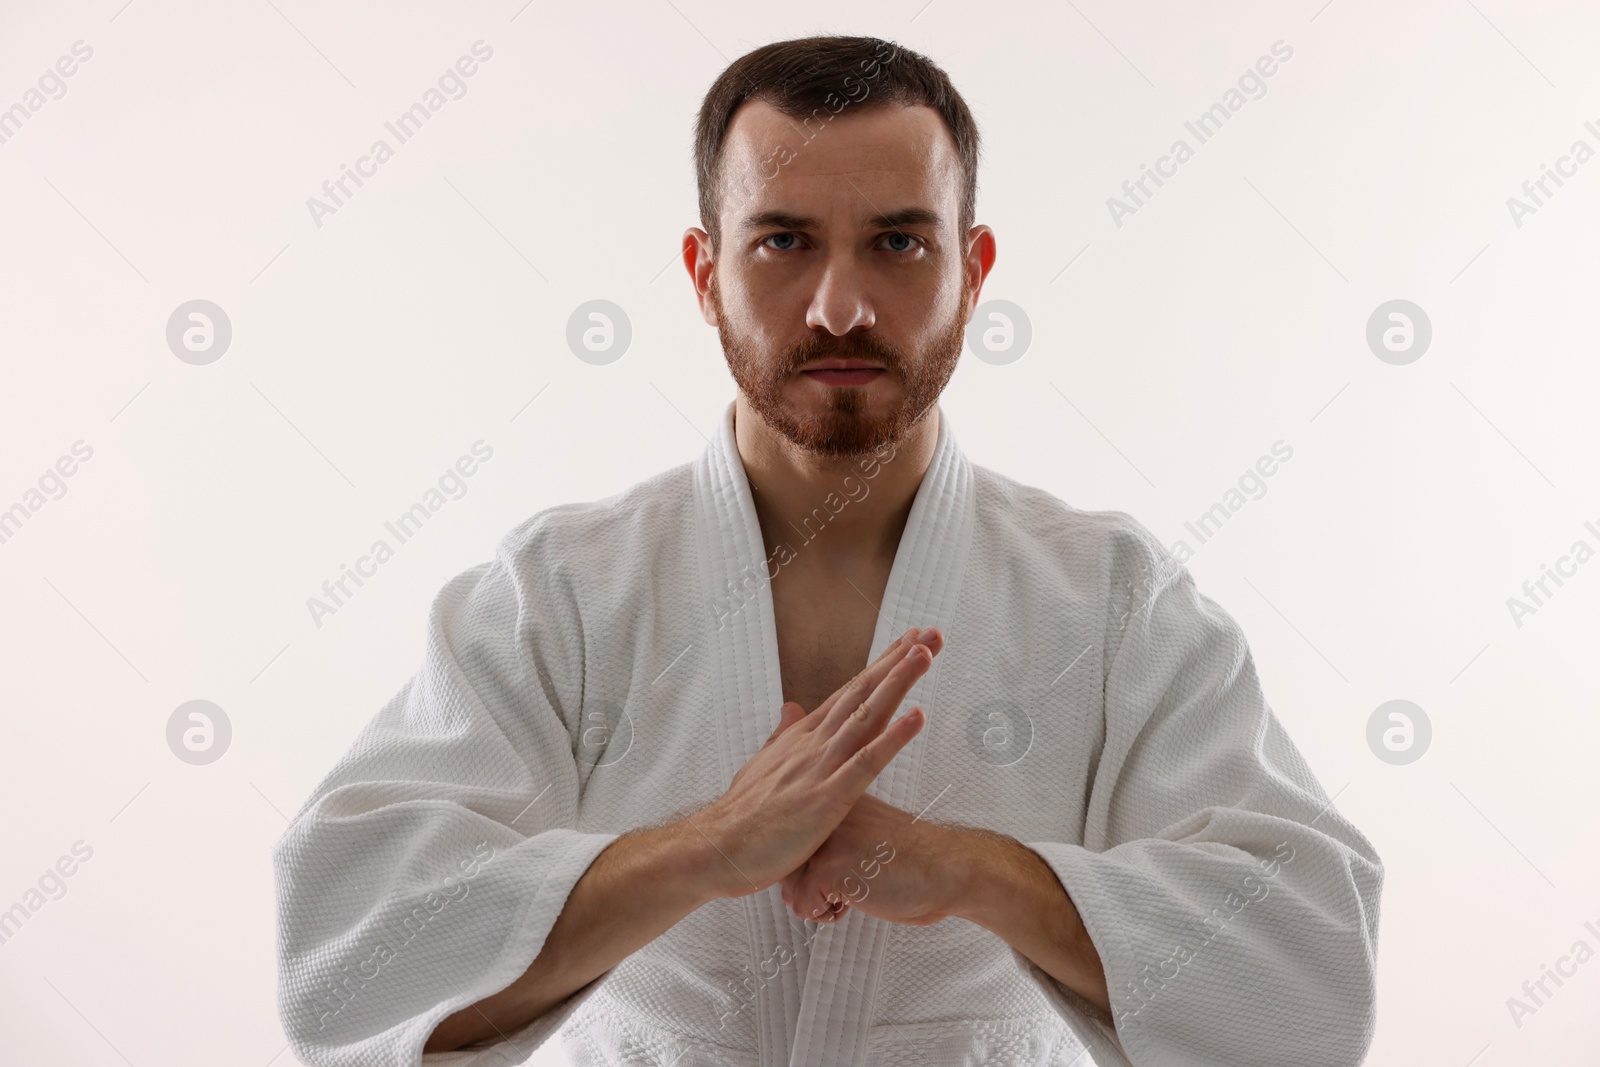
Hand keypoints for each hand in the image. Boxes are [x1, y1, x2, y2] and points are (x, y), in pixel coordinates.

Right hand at [695, 627, 942, 898]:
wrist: (714, 849)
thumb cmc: (740, 817)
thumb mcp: (762, 767)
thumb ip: (782, 736)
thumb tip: (792, 707)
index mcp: (802, 737)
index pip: (849, 693)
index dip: (880, 667)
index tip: (907, 642)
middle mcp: (814, 743)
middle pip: (863, 693)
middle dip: (898, 661)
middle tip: (931, 632)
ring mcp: (820, 767)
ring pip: (867, 715)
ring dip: (898, 682)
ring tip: (925, 653)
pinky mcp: (826, 798)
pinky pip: (867, 763)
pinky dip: (893, 738)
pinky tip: (917, 716)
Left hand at [779, 792, 958, 926]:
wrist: (949, 869)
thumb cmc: (914, 860)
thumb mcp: (868, 834)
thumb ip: (835, 840)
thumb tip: (797, 873)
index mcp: (839, 798)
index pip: (794, 831)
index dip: (804, 863)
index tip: (832, 875)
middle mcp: (828, 812)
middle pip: (786, 856)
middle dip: (802, 885)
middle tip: (831, 896)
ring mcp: (828, 838)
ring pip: (789, 881)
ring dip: (811, 901)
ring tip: (840, 903)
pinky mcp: (832, 867)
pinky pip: (804, 903)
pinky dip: (823, 915)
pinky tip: (848, 908)